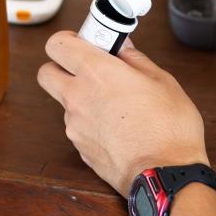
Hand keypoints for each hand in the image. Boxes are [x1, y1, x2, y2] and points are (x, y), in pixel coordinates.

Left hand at [37, 32, 206, 194]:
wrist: (164, 175)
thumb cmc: (169, 128)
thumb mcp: (162, 81)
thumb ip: (135, 60)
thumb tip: (122, 47)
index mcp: (96, 72)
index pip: (57, 44)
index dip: (68, 40)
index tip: (86, 42)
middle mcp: (77, 97)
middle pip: (46, 73)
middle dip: (60, 67)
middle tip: (87, 69)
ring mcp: (74, 125)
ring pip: (64, 102)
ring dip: (80, 98)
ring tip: (116, 105)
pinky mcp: (79, 148)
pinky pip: (77, 126)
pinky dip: (91, 122)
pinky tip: (117, 128)